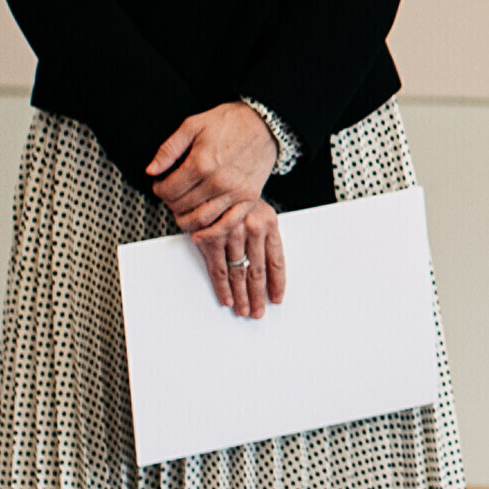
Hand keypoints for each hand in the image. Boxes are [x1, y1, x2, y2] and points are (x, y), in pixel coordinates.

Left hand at [148, 102, 278, 228]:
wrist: (263, 124)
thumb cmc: (229, 122)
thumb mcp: (192, 125)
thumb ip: (169, 149)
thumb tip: (151, 170)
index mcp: (201, 163)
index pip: (168, 191)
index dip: (158, 190)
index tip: (160, 185)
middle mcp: (218, 181)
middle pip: (181, 207)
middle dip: (170, 203)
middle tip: (172, 195)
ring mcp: (235, 192)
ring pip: (201, 220)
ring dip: (185, 220)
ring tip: (183, 210)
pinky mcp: (249, 198)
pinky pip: (227, 224)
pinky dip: (211, 232)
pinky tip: (201, 231)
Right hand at [191, 195, 285, 318]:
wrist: (211, 176)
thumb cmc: (236, 196)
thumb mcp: (258, 210)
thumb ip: (264, 235)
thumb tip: (271, 270)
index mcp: (269, 223)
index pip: (277, 261)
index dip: (277, 283)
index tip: (276, 299)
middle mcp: (253, 229)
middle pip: (258, 272)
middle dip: (258, 295)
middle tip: (258, 312)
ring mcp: (232, 233)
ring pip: (239, 273)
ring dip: (241, 296)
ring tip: (244, 311)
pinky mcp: (211, 237)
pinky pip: (219, 268)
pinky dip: (222, 287)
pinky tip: (227, 299)